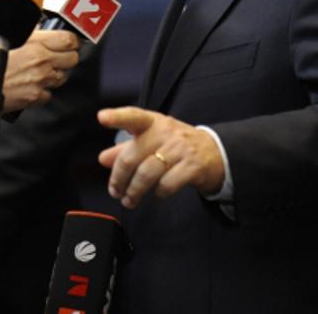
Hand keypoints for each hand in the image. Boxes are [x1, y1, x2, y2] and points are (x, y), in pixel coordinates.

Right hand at [0, 30, 79, 112]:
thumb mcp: (1, 39)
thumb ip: (25, 35)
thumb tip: (36, 29)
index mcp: (35, 43)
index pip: (69, 40)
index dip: (70, 41)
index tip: (67, 42)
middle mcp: (42, 61)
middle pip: (72, 59)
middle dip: (66, 57)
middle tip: (56, 56)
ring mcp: (41, 81)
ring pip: (63, 77)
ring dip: (55, 74)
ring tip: (41, 72)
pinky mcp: (36, 97)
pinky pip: (49, 94)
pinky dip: (43, 91)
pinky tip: (31, 86)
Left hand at [96, 107, 224, 206]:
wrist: (215, 152)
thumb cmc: (175, 145)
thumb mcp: (152, 140)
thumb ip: (126, 149)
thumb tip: (103, 159)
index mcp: (152, 122)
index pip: (133, 116)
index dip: (117, 117)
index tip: (102, 117)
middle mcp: (165, 132)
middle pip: (132, 157)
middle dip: (119, 179)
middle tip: (115, 192)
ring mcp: (180, 148)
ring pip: (147, 174)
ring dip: (134, 192)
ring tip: (129, 200)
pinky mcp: (193, 166)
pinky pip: (167, 185)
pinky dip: (158, 194)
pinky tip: (157, 194)